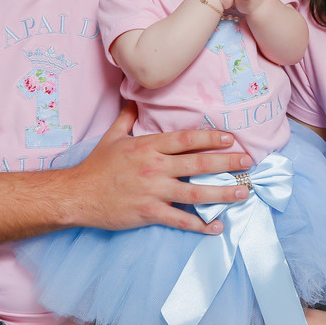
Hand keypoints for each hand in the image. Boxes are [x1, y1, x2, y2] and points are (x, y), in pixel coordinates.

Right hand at [67, 104, 250, 234]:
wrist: (78, 194)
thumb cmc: (96, 166)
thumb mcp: (112, 137)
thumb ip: (127, 117)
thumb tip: (133, 98)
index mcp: (148, 146)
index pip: (186, 139)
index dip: (210, 138)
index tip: (230, 138)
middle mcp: (155, 166)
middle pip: (198, 162)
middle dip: (226, 162)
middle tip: (247, 162)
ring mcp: (153, 191)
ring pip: (195, 191)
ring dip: (222, 192)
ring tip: (243, 192)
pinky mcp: (149, 212)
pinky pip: (180, 219)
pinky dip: (200, 224)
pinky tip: (217, 226)